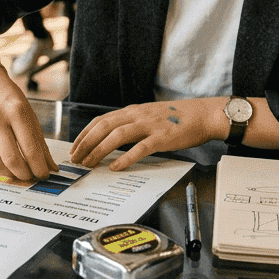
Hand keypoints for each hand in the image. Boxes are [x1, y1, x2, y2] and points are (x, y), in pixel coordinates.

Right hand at [0, 67, 57, 180]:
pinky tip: (3, 168)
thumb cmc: (8, 98)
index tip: (44, 175)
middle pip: (12, 159)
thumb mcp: (28, 113)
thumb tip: (50, 167)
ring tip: (18, 173)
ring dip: (10, 175)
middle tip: (31, 176)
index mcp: (16, 111)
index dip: (39, 167)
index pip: (30, 148)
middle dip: (25, 174)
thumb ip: (39, 141)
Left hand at [70, 98, 227, 171]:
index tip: (75, 147)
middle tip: (76, 159)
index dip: (85, 134)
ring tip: (90, 163)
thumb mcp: (149, 116)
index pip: (101, 120)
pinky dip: (126, 158)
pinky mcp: (162, 137)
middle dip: (86, 143)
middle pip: (104, 127)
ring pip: (117, 136)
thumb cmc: (177, 119)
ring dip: (100, 150)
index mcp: (133, 111)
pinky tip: (116, 167)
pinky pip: (140, 148)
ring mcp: (150, 125)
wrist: (203, 115)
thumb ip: (132, 125)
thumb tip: (113, 140)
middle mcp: (138, 115)